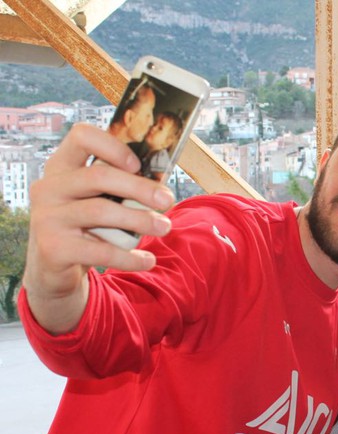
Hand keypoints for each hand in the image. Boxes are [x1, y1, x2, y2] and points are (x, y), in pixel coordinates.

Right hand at [23, 124, 174, 333]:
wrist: (51, 269)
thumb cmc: (84, 226)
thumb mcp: (94, 201)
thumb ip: (117, 188)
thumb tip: (162, 187)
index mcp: (61, 167)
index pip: (81, 136)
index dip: (113, 146)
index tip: (138, 165)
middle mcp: (49, 188)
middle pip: (99, 176)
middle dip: (140, 188)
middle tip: (167, 200)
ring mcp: (47, 217)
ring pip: (101, 211)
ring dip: (140, 220)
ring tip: (164, 227)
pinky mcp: (53, 248)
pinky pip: (101, 250)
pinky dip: (130, 256)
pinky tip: (147, 260)